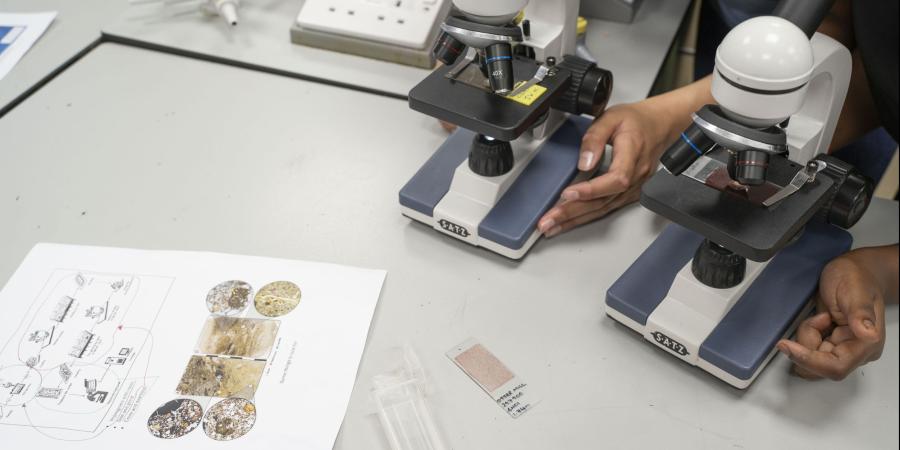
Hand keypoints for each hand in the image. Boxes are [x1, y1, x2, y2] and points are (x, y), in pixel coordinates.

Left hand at [537, 101, 673, 236]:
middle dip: (573, 212)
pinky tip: (569, 221)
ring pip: (603, 209)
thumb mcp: (611, 117)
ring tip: (552, 226)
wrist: (660, 125)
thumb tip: (584, 162)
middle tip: (549, 220)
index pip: (615, 179)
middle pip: (604, 200)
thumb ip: (594, 137)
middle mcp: (636, 175)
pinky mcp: (629, 193)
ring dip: (576, 219)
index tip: (568, 194)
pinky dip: (586, 216)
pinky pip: (607, 208)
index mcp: (633, 153)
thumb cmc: (636, 121)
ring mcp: (635, 187)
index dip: (592, 189)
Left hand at [777, 251, 887, 380]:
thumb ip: (860, 312)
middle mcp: (857, 352)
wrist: (853, 271)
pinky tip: (819, 319)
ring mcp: (844, 349)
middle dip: (807, 343)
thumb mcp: (855, 289)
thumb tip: (868, 334)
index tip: (787, 346)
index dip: (810, 361)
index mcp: (867, 343)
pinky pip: (810, 351)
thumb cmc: (856, 277)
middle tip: (816, 317)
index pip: (836, 367)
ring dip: (807, 338)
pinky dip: (807, 335)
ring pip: (812, 360)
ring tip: (820, 315)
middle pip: (820, 366)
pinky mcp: (832, 345)